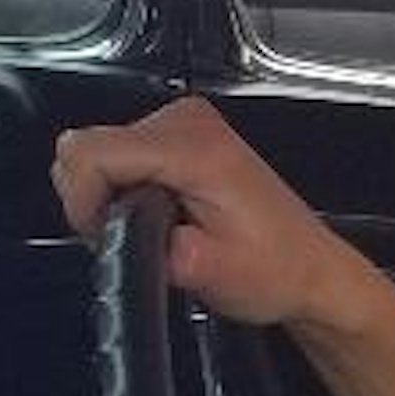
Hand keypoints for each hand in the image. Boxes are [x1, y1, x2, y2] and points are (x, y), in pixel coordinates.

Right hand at [50, 99, 364, 327]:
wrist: (311, 269)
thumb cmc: (275, 270)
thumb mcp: (206, 274)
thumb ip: (149, 249)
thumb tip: (112, 231)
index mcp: (194, 148)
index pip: (91, 152)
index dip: (83, 202)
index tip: (105, 236)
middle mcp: (187, 122)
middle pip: (86, 146)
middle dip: (93, 199)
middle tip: (134, 237)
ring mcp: (185, 122)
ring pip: (96, 149)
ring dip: (108, 195)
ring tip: (151, 228)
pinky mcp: (182, 133)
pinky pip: (117, 152)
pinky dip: (122, 187)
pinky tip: (157, 214)